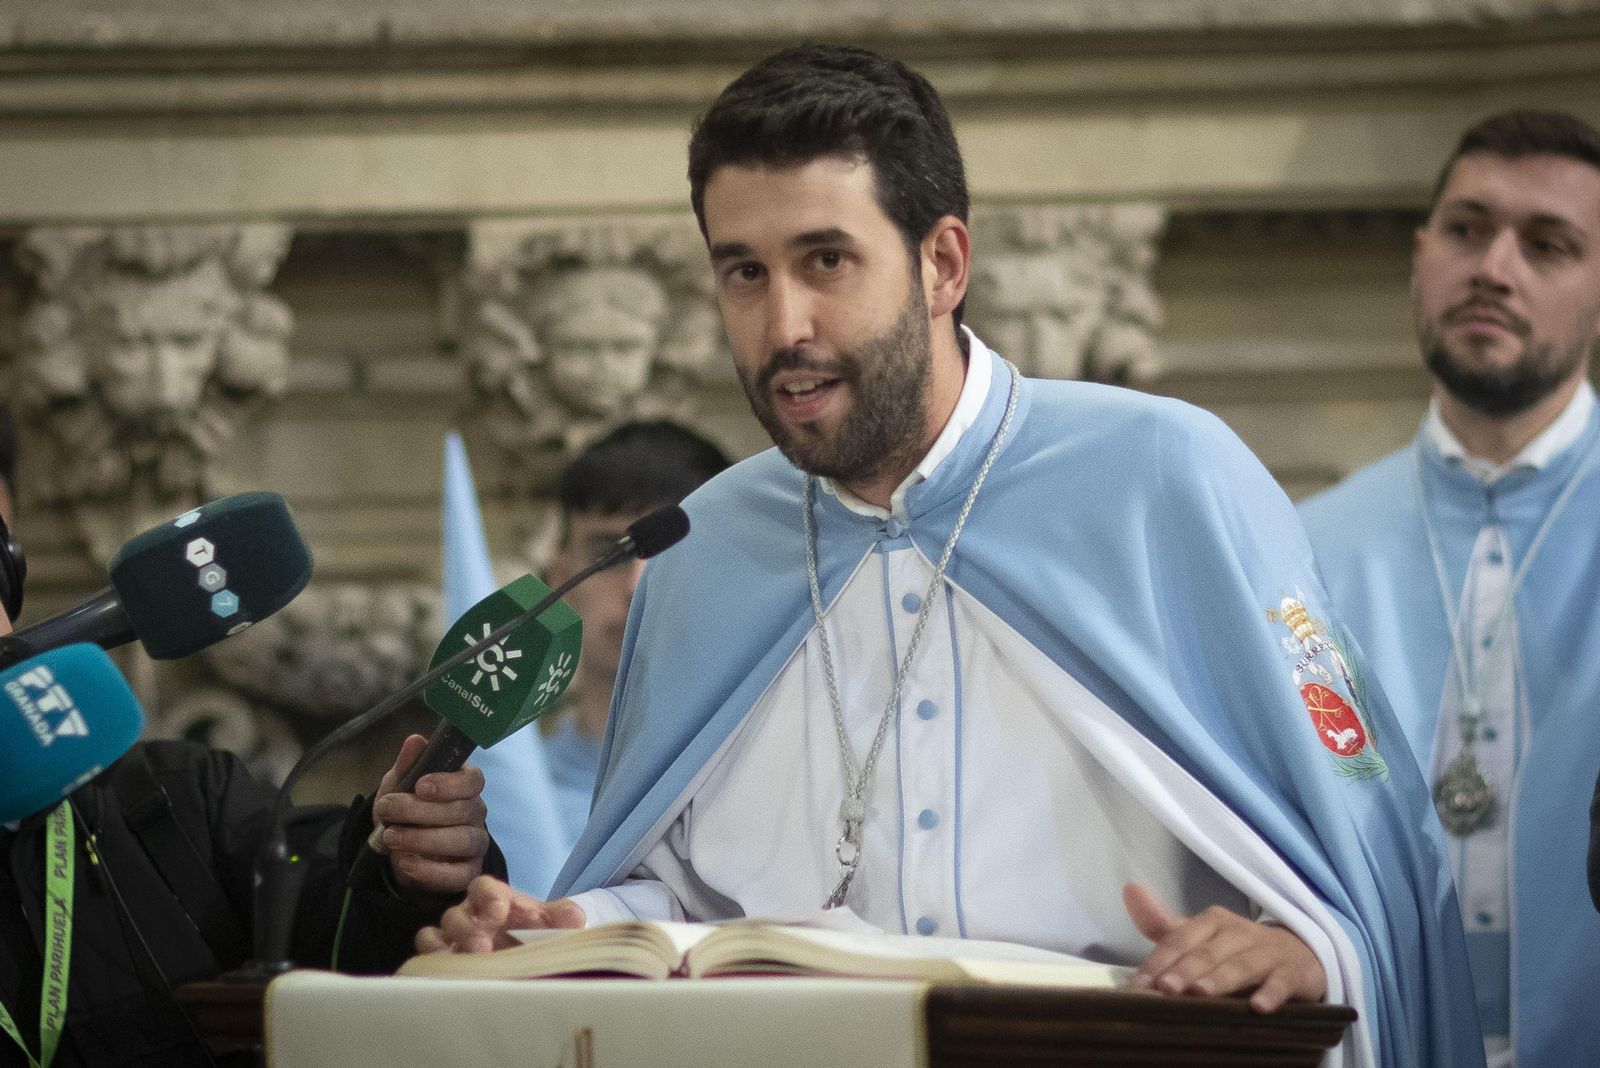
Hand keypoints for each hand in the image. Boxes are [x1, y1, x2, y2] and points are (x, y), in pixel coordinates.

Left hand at [371, 734, 490, 894]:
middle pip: (463, 811)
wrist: (397, 852)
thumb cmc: (404, 812)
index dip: (449, 783)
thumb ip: (407, 766)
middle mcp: (476, 814)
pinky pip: (459, 875)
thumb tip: (415, 741)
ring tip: (391, 837)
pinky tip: (405, 862)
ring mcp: (475, 844)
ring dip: (423, 838)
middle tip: (389, 811)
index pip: (473, 780)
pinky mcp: (468, 873)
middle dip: (422, 811)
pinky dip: (430, 870)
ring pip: (463, 840)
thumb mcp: (398, 787)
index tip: (420, 786)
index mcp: (464, 787)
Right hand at [414, 874, 585, 953]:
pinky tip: (442, 977)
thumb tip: (576, 918)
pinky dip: (429, 967)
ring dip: (444, 950)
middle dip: (468, 930)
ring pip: (433, 936)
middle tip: (482, 948)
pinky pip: (424, 961)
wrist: (525, 954)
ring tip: (462, 965)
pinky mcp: (440, 963)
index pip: (482, 887)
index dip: (488, 896)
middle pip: (457, 915)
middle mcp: (468, 916)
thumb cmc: (533, 932)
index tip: (499, 908)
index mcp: (493, 900)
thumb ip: (561, 918)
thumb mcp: (548, 924)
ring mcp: (450, 941)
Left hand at [1123, 883, 1325, 1012]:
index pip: (1180, 939)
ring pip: (1242, 965)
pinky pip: (1282, 981)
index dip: (1159, 961)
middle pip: (1208, 952)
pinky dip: (1271, 993)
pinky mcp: (1293, 972)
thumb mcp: (1201, 937)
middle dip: (1184, 970)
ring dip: (1221, 979)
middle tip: (1165, 990)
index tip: (1138, 985)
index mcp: (1212, 921)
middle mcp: (1238, 931)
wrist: (1299, 955)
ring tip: (1200, 993)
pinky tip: (1258, 1007)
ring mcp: (1267, 951)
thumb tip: (1130, 890)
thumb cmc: (1237, 949)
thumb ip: (1164, 926)